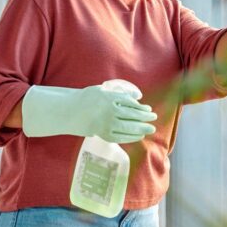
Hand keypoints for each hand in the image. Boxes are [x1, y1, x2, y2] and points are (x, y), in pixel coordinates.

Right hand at [22, 79, 156, 142]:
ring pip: (128, 127)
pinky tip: (139, 136)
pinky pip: (122, 137)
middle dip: (145, 117)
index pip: (130, 103)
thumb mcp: (103, 90)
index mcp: (109, 97)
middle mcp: (109, 111)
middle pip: (132, 115)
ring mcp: (107, 124)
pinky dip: (132, 137)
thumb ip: (121, 92)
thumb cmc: (89, 99)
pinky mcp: (104, 134)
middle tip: (154, 118)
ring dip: (142, 128)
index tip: (148, 109)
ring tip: (151, 128)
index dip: (141, 107)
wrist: (72, 113)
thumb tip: (139, 96)